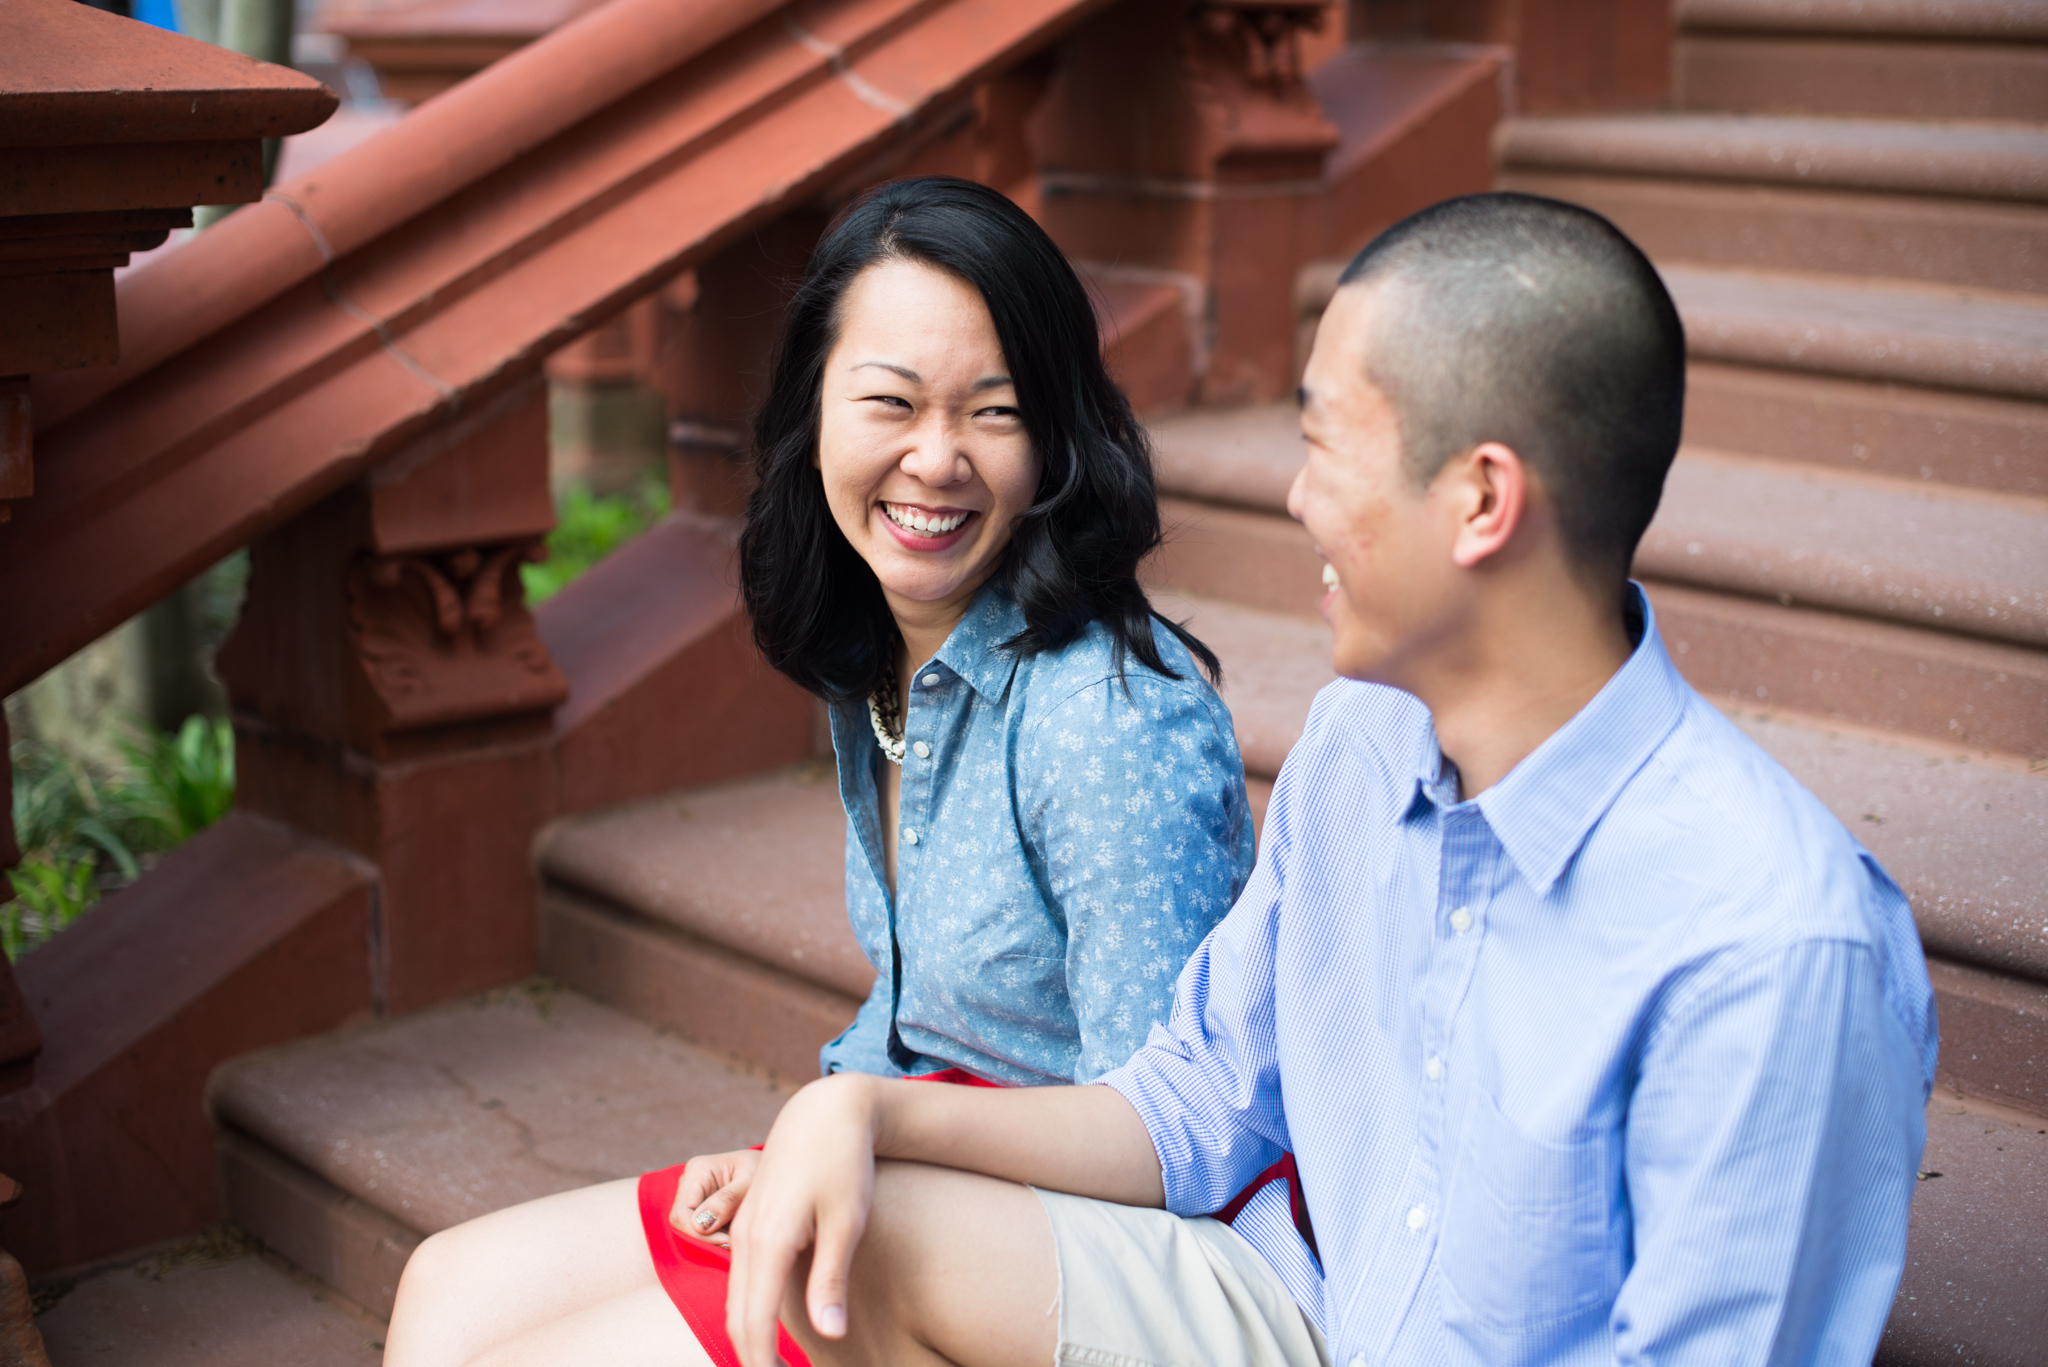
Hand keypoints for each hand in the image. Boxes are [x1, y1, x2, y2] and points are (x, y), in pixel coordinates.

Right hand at [669, 1147, 761, 1246]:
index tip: (728, 1241)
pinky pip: (701, 1229)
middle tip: (735, 1242)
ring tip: (738, 1236)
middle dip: (708, 1238)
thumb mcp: (751, 1183)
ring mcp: (693, 1194)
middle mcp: (689, 1182)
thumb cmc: (764, 1171)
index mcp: (698, 1170)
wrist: (775, 1170)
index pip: (681, 1214)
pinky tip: (734, 1233)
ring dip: (714, 1238)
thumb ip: (728, 1201)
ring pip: (692, 1228)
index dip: (700, 1234)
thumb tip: (700, 1224)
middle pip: (684, 1223)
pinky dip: (717, 1235)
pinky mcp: (700, 1206)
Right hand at [726, 1073, 879, 1365]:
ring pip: (735, 1302)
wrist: (825, 1111)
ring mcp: (742, 1230)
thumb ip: (831, 1281)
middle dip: (752, 1360)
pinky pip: (741, 1282)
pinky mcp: (749, 1224)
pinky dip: (749, 1315)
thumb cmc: (844, 1163)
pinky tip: (770, 1331)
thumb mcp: (845, 1222)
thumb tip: (829, 1334)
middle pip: (736, 1319)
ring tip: (774, 1366)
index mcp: (768, 1242)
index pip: (753, 1324)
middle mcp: (745, 1239)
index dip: (763, 1365)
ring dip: (749, 1340)